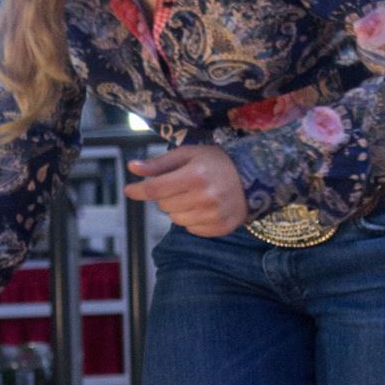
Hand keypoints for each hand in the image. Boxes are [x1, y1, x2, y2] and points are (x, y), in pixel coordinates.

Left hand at [124, 146, 247, 236]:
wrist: (255, 176)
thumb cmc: (216, 162)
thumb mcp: (188, 155)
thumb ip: (159, 163)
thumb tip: (132, 168)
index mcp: (195, 175)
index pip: (156, 189)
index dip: (138, 190)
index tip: (129, 190)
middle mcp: (205, 197)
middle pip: (163, 205)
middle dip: (166, 195)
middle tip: (182, 184)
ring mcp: (214, 215)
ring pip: (175, 219)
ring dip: (178, 208)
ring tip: (195, 195)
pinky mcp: (220, 228)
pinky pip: (190, 229)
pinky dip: (192, 219)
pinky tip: (205, 206)